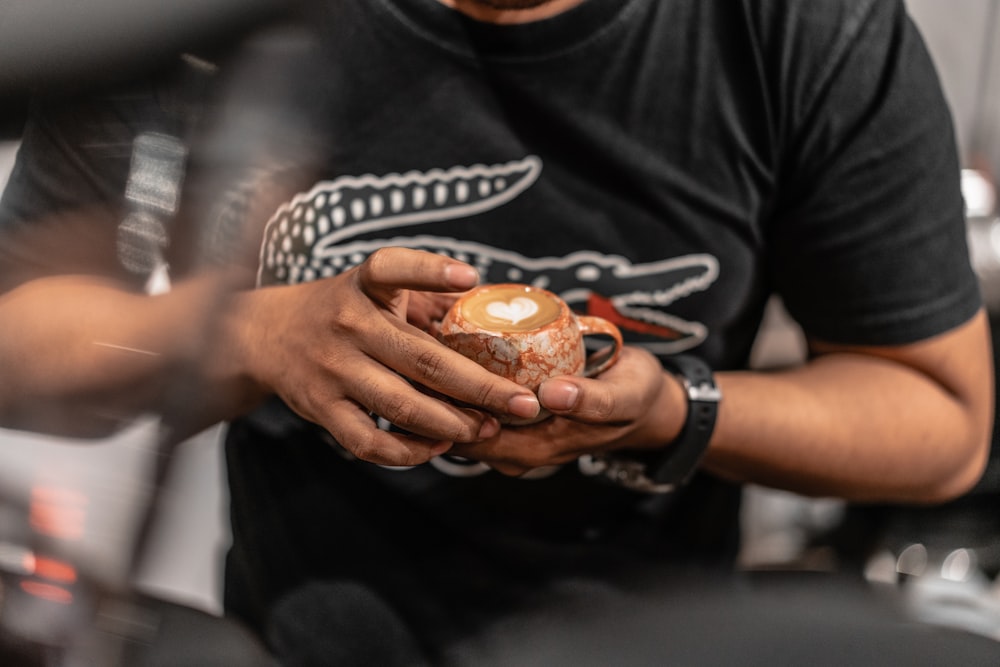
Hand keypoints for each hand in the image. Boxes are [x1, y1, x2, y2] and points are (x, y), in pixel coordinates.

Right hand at [219, 248, 540, 465]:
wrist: (266, 334)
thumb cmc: (340, 310)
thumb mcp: (371, 288)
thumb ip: (423, 298)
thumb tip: (496, 314)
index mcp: (364, 285)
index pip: (393, 268)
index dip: (430, 271)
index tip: (469, 276)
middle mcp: (349, 324)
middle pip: (425, 360)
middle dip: (482, 387)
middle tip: (525, 404)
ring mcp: (334, 370)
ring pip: (403, 405)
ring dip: (453, 424)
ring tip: (489, 429)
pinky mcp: (322, 408)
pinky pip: (369, 442)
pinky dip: (409, 450)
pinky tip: (439, 445)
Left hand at [450, 346, 684, 475]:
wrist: (646, 405)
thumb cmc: (635, 397)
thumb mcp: (624, 397)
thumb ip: (593, 400)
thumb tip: (553, 395)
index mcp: (535, 450)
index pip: (471, 437)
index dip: (446, 407)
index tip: (432, 366)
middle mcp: (516, 450)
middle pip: (457, 427)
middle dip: (436, 393)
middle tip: (422, 345)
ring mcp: (513, 436)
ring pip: (464, 415)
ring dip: (447, 385)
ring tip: (431, 341)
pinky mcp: (515, 419)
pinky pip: (478, 403)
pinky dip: (464, 380)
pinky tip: (454, 347)